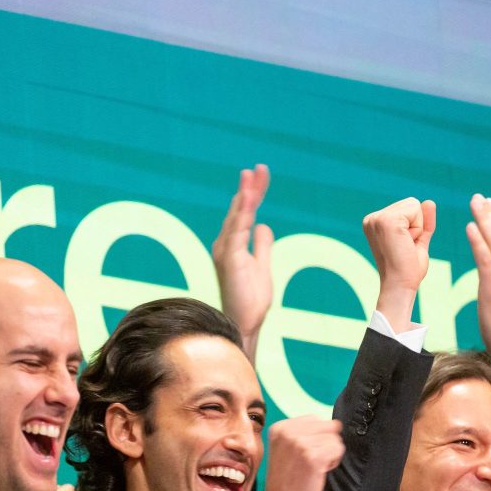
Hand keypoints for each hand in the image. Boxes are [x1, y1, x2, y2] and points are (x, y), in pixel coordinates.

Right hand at [212, 164, 273, 358]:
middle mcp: (225, 244)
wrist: (244, 322)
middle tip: (260, 168)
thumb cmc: (250, 300)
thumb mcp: (263, 266)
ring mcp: (226, 250)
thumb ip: (262, 245)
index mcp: (232, 244)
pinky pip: (237, 231)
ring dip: (246, 196)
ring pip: (237, 217)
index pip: (245, 213)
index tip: (261, 175)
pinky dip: (243, 214)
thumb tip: (265, 226)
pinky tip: (249, 200)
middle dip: (250, 188)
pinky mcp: (230, 258)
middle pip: (240, 209)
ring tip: (252, 176)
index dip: (254, 194)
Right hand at [251, 416, 343, 490]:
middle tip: (310, 461)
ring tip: (315, 467)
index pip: (314, 418)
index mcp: (279, 427)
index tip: (304, 453)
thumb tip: (336, 423)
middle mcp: (287, 432)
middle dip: (324, 443)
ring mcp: (299, 444)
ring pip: (334, 438)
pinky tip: (320, 471)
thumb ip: (302, 431)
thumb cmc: (289, 478)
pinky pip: (338, 449)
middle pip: (327, 426)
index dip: (316, 436)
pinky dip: (334, 461)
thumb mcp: (286, 447)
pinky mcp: (313, 457)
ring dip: (329, 453)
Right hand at [362, 196, 434, 329]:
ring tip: (404, 246)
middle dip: (416, 225)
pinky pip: (415, 210)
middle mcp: (372, 218)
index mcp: (375, 222)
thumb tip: (429, 201)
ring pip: (414, 205)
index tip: (404, 246)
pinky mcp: (387, 220)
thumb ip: (423, 222)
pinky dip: (417, 228)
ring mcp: (377, 218)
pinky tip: (405, 243)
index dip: (414, 227)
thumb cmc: (407, 269)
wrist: (400, 285)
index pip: (407, 208)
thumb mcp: (417, 241)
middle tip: (405, 247)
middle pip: (411, 203)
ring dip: (417, 228)